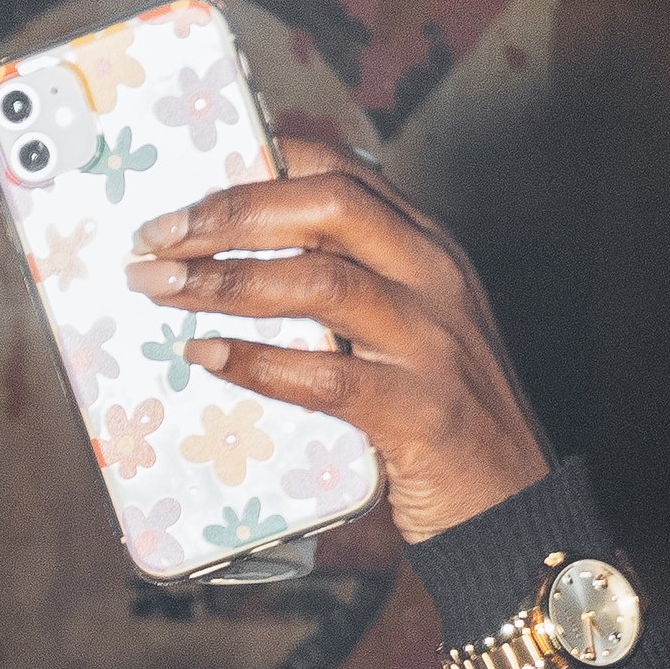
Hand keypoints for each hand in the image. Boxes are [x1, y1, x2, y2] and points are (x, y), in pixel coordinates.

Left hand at [123, 143, 551, 544]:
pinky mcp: (417, 408)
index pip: (342, 171)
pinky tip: (206, 358)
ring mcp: (430, 340)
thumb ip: (347, 287)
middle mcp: (434, 276)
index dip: (262, 163)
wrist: (513, 505)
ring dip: (226, 282)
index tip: (191, 184)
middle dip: (231, 213)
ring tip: (162, 291)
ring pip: (318, 282)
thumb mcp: (406, 328)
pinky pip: (324, 376)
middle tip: (157, 236)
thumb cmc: (440, 417)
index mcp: (429, 245)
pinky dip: (257, 363)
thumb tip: (237, 265)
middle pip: (325, 207)